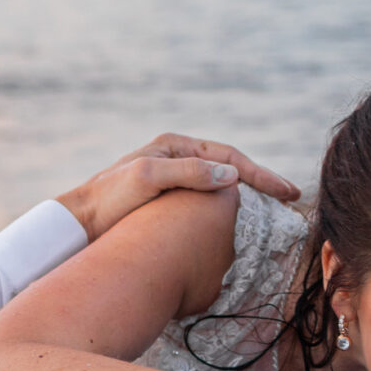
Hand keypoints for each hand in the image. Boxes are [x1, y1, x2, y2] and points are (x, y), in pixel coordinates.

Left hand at [55, 133, 298, 241]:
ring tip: (273, 210)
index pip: (230, 157)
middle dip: (262, 182)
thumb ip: (188, 174)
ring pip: (220, 186)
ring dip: (247, 196)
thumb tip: (231, 176)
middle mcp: (177, 159)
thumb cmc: (109, 199)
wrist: (80, 223)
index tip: (286, 193)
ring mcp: (174, 180)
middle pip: (230, 168)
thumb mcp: (147, 179)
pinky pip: (206, 202)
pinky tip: (238, 224)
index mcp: (176, 146)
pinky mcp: (168, 201)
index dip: (261, 175)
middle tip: (290, 200)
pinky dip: (227, 210)